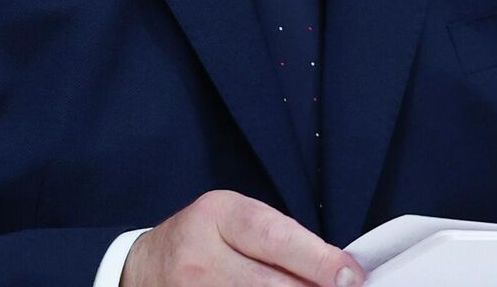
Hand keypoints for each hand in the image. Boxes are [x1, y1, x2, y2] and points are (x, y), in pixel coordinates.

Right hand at [121, 190, 364, 286]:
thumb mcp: (236, 219)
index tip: (351, 276)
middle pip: (270, 285)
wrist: (145, 268)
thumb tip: (338, 271)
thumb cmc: (205, 239)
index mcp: (218, 217)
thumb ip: (282, 240)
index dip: (319, 260)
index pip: (276, 238)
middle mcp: (201, 258)